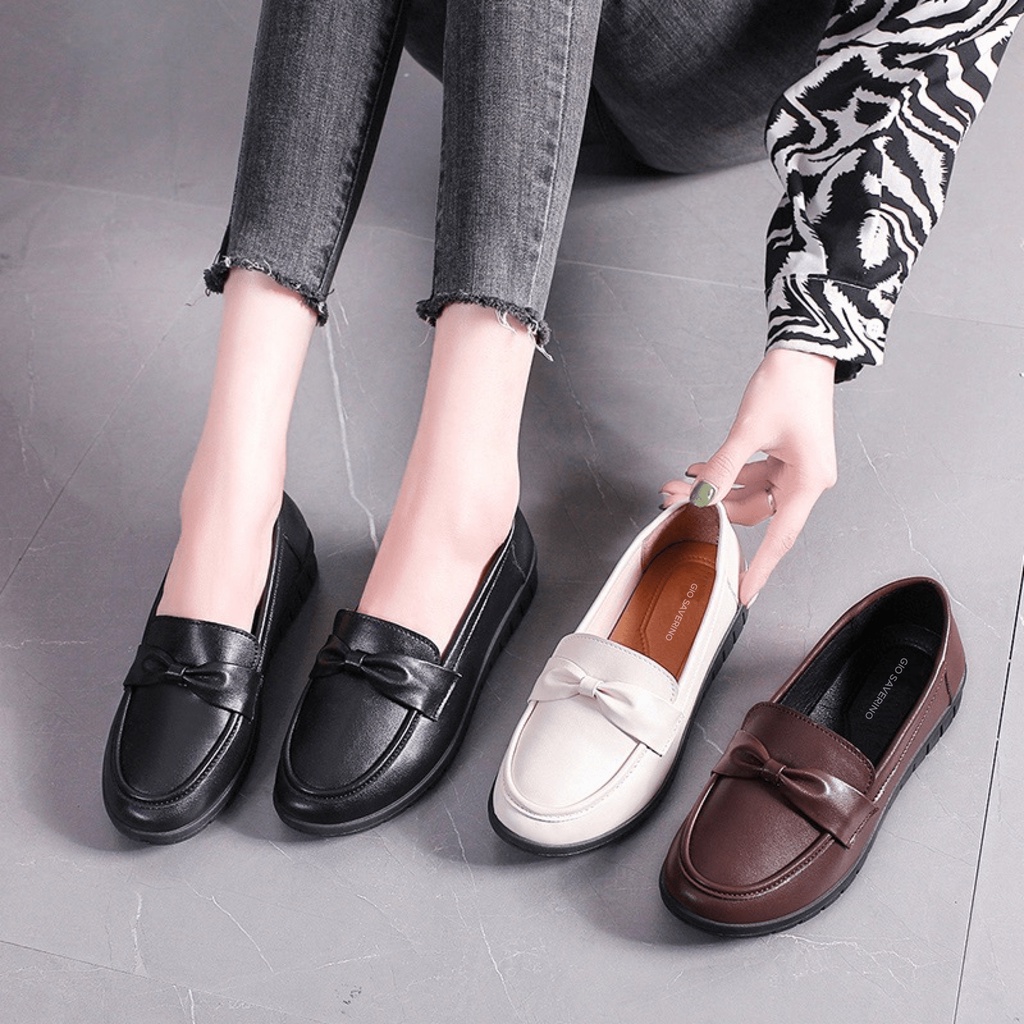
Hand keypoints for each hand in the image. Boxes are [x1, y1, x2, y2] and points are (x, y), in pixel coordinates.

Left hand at [661, 347, 837, 605]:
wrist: (804, 351)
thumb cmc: (789, 385)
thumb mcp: (749, 430)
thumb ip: (724, 468)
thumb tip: (701, 496)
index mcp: (807, 482)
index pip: (779, 539)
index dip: (759, 569)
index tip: (741, 595)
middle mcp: (804, 481)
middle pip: (754, 512)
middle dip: (713, 508)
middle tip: (674, 501)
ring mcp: (794, 469)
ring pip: (748, 494)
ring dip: (714, 489)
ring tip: (678, 482)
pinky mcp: (783, 456)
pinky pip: (751, 477)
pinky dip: (726, 475)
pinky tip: (699, 469)